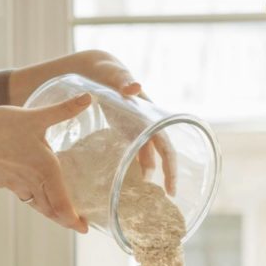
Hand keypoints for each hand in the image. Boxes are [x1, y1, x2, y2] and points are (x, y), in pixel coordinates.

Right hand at [0, 93, 92, 230]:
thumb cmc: (1, 128)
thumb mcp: (35, 117)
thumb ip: (63, 110)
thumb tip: (88, 97)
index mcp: (46, 171)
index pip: (62, 205)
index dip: (74, 220)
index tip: (83, 228)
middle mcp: (32, 183)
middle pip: (50, 209)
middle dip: (64, 219)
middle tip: (76, 224)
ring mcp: (15, 185)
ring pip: (36, 203)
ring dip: (48, 209)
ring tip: (57, 211)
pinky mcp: (2, 181)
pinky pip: (20, 192)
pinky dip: (31, 196)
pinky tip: (30, 188)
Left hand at [64, 51, 176, 194]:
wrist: (94, 68)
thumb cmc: (103, 69)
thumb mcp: (112, 73)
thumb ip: (122, 80)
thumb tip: (135, 88)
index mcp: (147, 114)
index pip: (164, 144)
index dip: (170, 165)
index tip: (171, 186)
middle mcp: (145, 122)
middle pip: (160, 153)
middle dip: (166, 174)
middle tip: (168, 196)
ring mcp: (135, 127)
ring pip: (147, 155)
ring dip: (149, 173)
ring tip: (145, 197)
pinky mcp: (124, 130)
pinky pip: (134, 151)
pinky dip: (135, 165)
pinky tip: (128, 182)